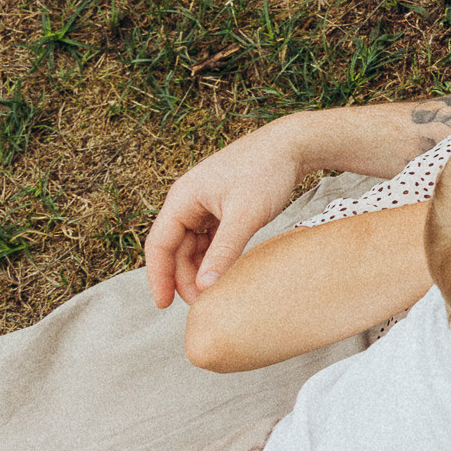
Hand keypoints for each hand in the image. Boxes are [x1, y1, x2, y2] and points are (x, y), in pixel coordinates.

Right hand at [143, 119, 309, 308]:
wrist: (293, 144)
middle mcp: (188, 200)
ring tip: (214, 293)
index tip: (163, 305)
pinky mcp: (222, 206)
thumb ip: (224, 251)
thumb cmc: (266, 172)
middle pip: (175, 248)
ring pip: (193, 245)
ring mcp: (205, 203)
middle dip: (184, 277)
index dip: (158, 277)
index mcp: (182, 198)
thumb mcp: (245, 216)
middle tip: (203, 305)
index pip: (159, 245)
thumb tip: (204, 286)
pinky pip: (209, 238)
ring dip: (200, 269)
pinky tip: (225, 273)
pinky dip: (214, 256)